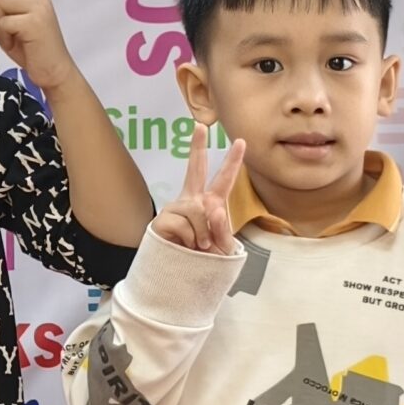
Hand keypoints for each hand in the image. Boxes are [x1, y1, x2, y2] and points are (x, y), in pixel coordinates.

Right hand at [152, 134, 245, 255]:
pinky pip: (185, 224)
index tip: (240, 141)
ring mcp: (176, 208)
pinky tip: (186, 246)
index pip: (223, 180)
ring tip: (199, 247)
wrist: (180, 278)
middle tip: (199, 125)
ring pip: (198, 211)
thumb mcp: (223, 246)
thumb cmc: (203, 261)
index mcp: (209, 204)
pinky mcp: (163, 220)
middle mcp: (191, 201)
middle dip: (198, 146)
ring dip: (203, 233)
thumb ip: (222, 227)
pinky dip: (191, 239)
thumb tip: (212, 207)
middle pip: (195, 169)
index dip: (233, 161)